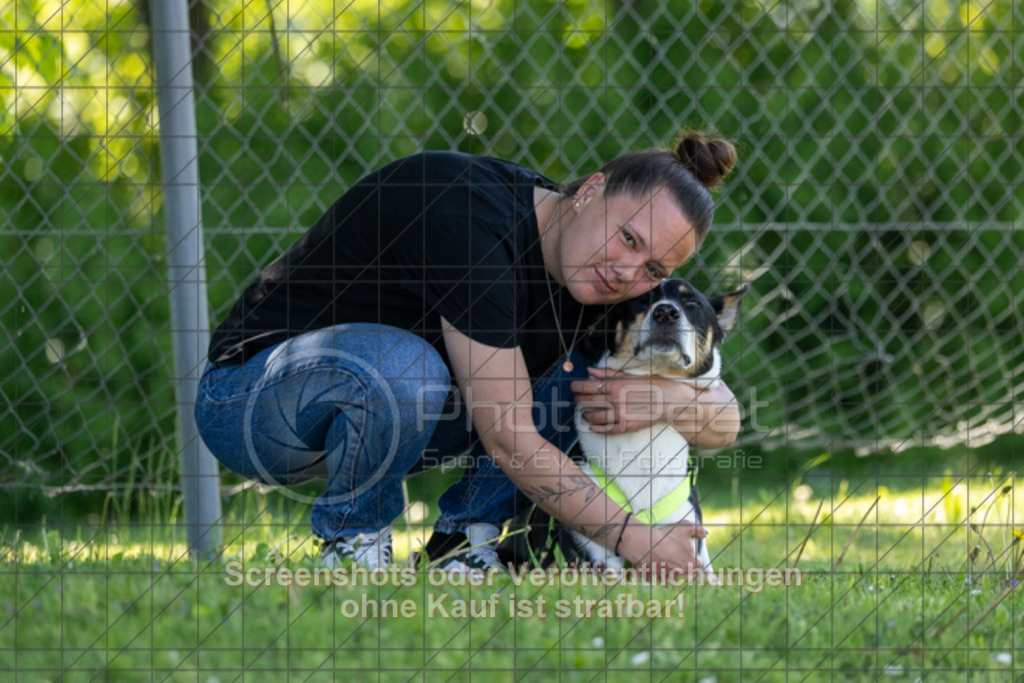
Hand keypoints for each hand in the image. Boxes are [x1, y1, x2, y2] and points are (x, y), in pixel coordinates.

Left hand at [571, 367, 704, 433]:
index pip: (588, 386)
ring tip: (585, 413)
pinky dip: (596, 428)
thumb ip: (609, 373)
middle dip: (579, 399)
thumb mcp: (632, 374)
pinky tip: (593, 426)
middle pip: (588, 401)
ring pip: (594, 416)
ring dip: (586, 414)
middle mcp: (615, 400)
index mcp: (616, 385)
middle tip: (577, 399)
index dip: (576, 386)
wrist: (671, 401)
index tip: (573, 386)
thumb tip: (591, 371)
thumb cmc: (653, 385)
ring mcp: (620, 415)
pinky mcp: (625, 426)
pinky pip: (606, 429)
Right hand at [619, 519, 707, 572]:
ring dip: (675, 573)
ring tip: (670, 562)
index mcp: (691, 564)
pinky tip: (659, 565)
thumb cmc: (667, 536)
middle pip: (690, 576)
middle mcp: (681, 574)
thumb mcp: (685, 528)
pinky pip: (661, 578)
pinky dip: (661, 574)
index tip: (694, 555)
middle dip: (688, 569)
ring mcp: (668, 578)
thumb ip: (698, 530)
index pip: (700, 565)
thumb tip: (704, 533)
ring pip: (675, 578)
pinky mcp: (656, 578)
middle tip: (684, 560)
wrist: (645, 543)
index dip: (698, 559)